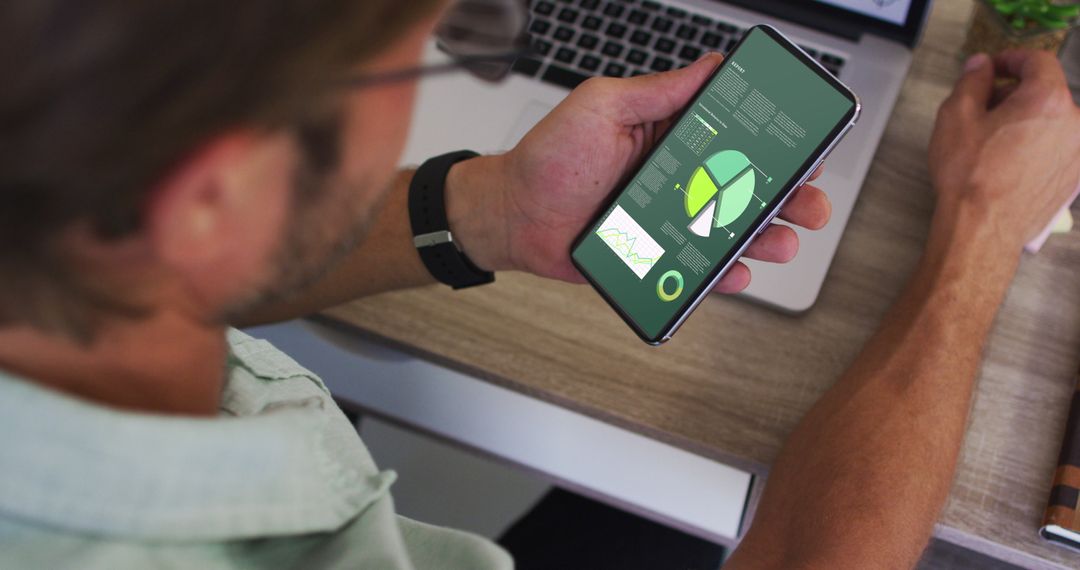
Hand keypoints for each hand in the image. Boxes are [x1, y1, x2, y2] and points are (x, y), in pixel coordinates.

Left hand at [450, 54, 830, 293]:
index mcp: (671, 136)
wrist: (512, 216)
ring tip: (782, 238)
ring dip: (767, 235)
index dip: (775, 139)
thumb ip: (656, 91)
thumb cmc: (548, 159)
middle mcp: (678, 178)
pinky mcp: (657, 256)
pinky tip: (738, 272)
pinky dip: (722, 275)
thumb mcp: (599, 106)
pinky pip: (699, 269)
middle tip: (810, 199)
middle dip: (788, 193)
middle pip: (747, 186)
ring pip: (732, 230)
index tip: (805, 143)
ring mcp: (670, 220)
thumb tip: (709, 65)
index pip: (736, 134)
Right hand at [929, 50, 1079, 246]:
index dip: (1012, 59)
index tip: (993, 68)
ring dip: (1025, 121)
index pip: (1038, 61)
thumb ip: (972, 81)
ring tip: (991, 140)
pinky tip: (1006, 162)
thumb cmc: (970, 175)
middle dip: (1014, 94)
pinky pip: (1055, 148)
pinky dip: (1034, 146)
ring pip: (1051, 121)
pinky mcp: (1073, 177)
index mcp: (1048, 99)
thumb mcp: (956, 116)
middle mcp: (1073, 122)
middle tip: (982, 108)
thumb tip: (981, 65)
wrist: (983, 228)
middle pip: (1046, 92)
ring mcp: (1077, 152)